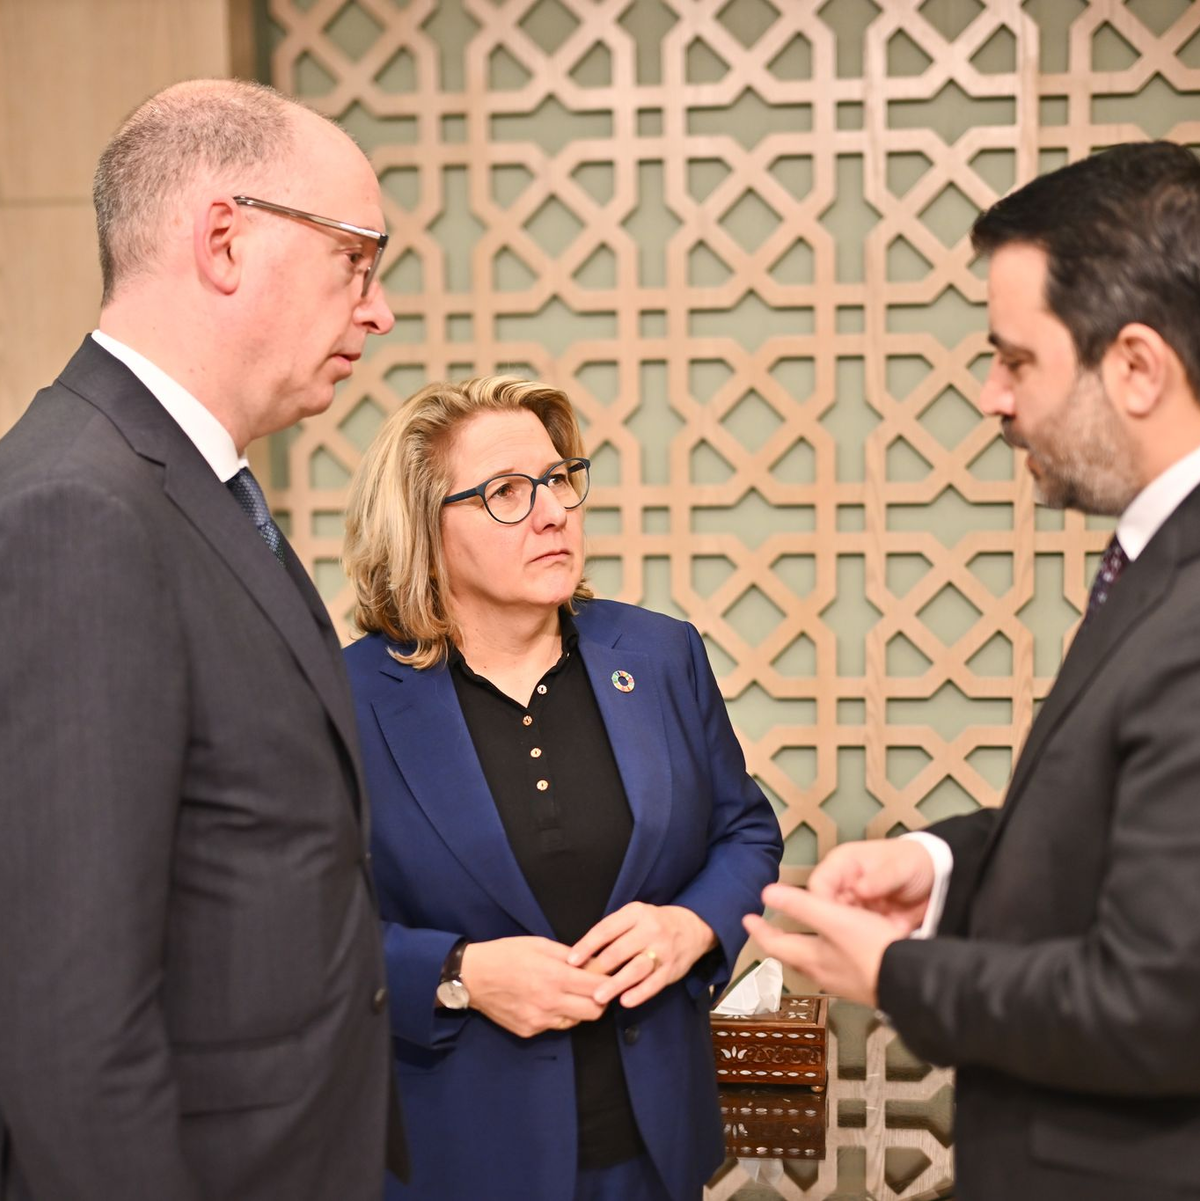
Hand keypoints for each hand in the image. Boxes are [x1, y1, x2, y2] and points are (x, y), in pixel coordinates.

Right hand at [459, 936, 607, 1037]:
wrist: (472, 977)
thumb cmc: (506, 954)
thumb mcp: (539, 945)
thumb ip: (569, 955)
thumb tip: (594, 961)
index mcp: (554, 977)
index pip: (598, 987)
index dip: (609, 982)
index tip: (610, 976)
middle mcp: (550, 1003)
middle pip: (594, 1012)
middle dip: (601, 1000)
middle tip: (596, 989)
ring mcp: (539, 1020)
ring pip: (576, 1021)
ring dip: (579, 1009)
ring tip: (570, 994)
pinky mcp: (529, 1031)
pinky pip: (555, 1026)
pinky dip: (559, 1015)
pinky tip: (548, 1001)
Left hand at [567, 902, 717, 1008]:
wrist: (691, 927)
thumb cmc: (652, 924)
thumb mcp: (633, 916)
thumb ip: (612, 931)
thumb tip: (583, 953)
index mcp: (635, 913)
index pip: (606, 929)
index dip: (587, 946)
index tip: (571, 961)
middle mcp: (650, 929)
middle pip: (619, 951)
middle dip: (597, 968)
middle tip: (580, 983)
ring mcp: (662, 950)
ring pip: (635, 968)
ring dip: (615, 984)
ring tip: (598, 997)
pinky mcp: (671, 969)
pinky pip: (653, 983)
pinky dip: (639, 993)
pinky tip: (625, 1002)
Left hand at [743, 883, 899, 1005]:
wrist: (912, 983)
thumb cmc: (872, 950)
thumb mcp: (834, 919)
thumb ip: (800, 905)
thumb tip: (766, 892)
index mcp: (812, 958)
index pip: (775, 944)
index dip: (759, 930)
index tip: (746, 918)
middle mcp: (823, 973)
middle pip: (793, 956)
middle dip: (778, 941)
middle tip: (768, 928)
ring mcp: (843, 981)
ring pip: (813, 962)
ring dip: (802, 948)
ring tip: (799, 936)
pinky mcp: (863, 982)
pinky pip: (834, 966)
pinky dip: (826, 953)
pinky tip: (837, 950)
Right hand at [806, 838, 934, 937]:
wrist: (935, 876)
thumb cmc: (912, 861)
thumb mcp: (899, 866)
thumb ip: (880, 877)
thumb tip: (858, 889)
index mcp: (842, 865)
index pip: (819, 885)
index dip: (821, 904)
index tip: (836, 921)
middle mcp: (842, 887)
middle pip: (825, 910)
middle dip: (841, 925)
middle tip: (865, 934)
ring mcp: (853, 907)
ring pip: (841, 927)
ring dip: (859, 936)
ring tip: (883, 935)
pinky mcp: (865, 923)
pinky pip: (860, 937)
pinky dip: (873, 942)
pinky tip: (890, 939)